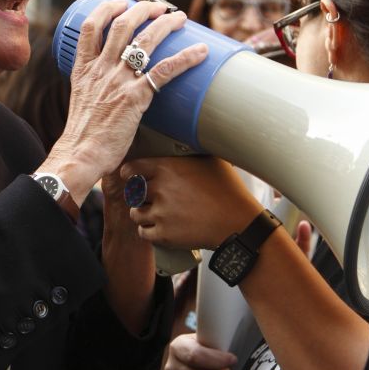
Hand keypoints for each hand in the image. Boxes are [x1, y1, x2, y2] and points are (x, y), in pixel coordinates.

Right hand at [42, 0, 207, 198]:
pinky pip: (164, 71)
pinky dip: (185, 58)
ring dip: (165, 24)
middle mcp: (101, 69)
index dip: (106, 9)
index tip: (120, 3)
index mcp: (84, 69)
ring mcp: (118, 81)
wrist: (79, 155)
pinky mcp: (135, 98)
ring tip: (178, 18)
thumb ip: (95, 86)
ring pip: (144, 41)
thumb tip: (114, 84)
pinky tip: (199, 51)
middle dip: (142, 10)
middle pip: (121, 26)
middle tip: (158, 7)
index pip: (89, 27)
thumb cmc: (82, 135)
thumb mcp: (81, 100)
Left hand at [126, 156, 257, 250]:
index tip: (133, 178)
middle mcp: (159, 189)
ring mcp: (160, 213)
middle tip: (150, 199)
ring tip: (157, 214)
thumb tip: (187, 135)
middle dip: (140, 197)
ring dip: (143, 214)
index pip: (131, 170)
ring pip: (135, 214)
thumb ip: (190, 150)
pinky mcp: (164, 235)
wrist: (238, 222)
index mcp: (166, 168)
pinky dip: (150, 232)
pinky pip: (143, 233)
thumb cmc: (227, 188)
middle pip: (133, 194)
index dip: (130, 175)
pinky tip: (160, 228)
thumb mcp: (210, 159)